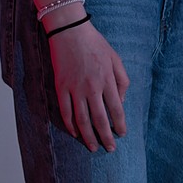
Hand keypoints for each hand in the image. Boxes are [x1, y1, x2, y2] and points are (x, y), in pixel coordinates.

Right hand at [49, 21, 128, 152]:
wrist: (70, 32)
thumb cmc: (96, 45)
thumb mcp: (116, 59)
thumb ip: (122, 80)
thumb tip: (121, 101)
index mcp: (107, 80)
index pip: (116, 109)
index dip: (120, 124)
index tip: (121, 134)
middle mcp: (91, 87)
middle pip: (99, 119)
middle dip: (105, 137)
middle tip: (110, 149)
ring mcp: (74, 89)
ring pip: (81, 120)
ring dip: (88, 136)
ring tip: (93, 147)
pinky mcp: (60, 88)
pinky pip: (65, 112)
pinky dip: (70, 125)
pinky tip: (76, 133)